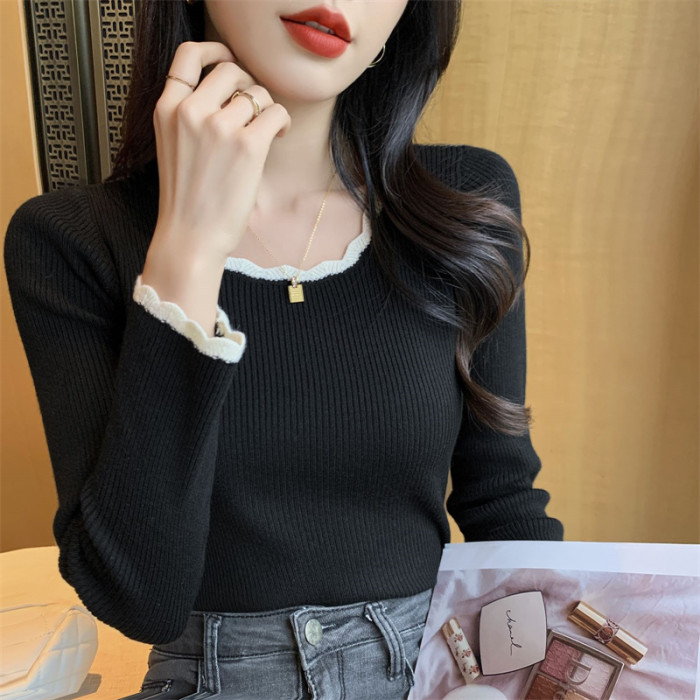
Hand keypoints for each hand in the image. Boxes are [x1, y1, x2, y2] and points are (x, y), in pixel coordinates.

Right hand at [151, 40, 291, 265]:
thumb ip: (189, 115)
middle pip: (230, 69)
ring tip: (266, 130)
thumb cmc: (187, 200)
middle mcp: (190, 111)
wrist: (191, 237)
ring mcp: (219, 127)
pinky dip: (282, 121)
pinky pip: (276, 112)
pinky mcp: (248, 145)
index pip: (188, 56)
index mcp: (167, 109)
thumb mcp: (172, 146)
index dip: (214, 51)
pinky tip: (279, 135)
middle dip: (247, 84)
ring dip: (266, 108)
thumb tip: (229, 92)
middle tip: (254, 108)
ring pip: (257, 92)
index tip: (229, 62)